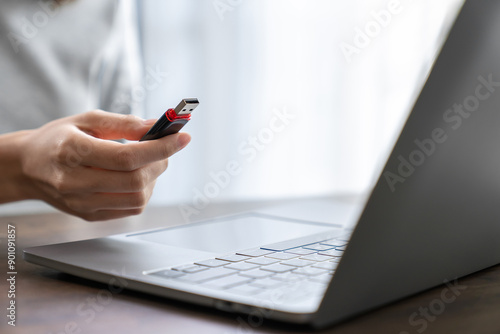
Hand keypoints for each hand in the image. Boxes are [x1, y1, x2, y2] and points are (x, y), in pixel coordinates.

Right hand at [18, 110, 190, 220]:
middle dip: (160, 162)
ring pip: (137, 199)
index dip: (161, 147)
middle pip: (135, 180)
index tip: (182, 137)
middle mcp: (74, 182)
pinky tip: (135, 177)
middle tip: (165, 148)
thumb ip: (123, 123)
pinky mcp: (89, 216)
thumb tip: (157, 127)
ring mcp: (81, 204)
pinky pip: (130, 210)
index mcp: (71, 151)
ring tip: (148, 162)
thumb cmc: (58, 139)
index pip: (127, 156)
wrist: (28, 167)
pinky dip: (143, 192)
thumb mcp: (86, 120)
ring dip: (154, 179)